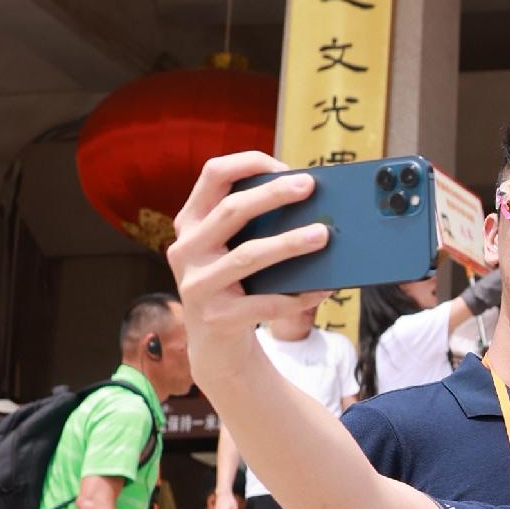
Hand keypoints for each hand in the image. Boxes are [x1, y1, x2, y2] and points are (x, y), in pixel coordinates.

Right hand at [169, 150, 323, 351]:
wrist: (216, 346)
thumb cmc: (235, 284)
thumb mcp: (232, 248)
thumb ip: (254, 224)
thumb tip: (311, 200)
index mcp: (190, 222)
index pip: (213, 174)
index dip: (249, 163)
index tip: (285, 166)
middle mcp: (185, 249)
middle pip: (231, 210)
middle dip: (274, 194)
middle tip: (310, 187)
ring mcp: (197, 284)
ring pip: (248, 255)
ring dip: (290, 243)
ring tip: (324, 235)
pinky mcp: (217, 317)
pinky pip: (265, 302)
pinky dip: (298, 295)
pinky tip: (323, 289)